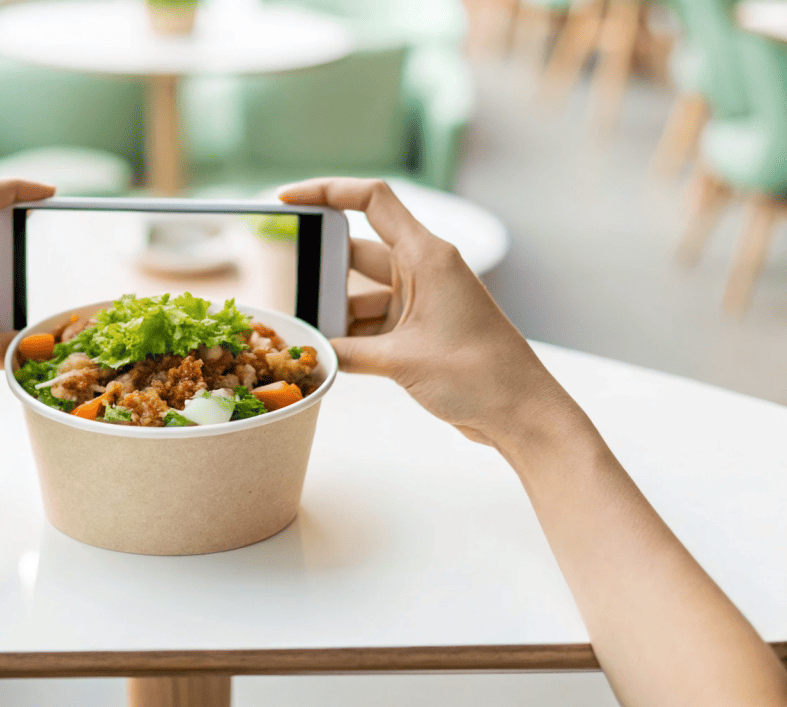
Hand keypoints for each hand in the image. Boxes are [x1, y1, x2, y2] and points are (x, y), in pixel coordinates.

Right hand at [279, 177, 577, 448]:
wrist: (520, 412)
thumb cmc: (479, 375)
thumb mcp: (400, 361)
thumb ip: (347, 352)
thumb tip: (311, 352)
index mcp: (426, 256)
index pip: (372, 200)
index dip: (327, 191)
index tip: (289, 199)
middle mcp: (424, 270)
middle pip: (357, 252)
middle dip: (322, 271)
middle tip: (290, 289)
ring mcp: (422, 300)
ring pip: (361, 293)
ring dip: (336, 312)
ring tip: (308, 334)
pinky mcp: (420, 330)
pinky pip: (374, 322)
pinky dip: (351, 335)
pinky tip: (329, 354)